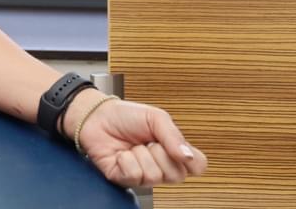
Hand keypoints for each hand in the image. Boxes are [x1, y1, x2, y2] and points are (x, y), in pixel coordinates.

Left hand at [68, 92, 207, 187]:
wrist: (97, 116)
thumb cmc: (126, 116)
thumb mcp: (155, 117)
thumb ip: (174, 136)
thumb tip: (188, 157)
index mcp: (173, 151)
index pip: (198, 166)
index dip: (191, 159)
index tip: (174, 144)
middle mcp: (161, 166)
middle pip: (177, 175)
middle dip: (160, 152)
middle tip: (148, 141)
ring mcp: (143, 175)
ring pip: (154, 176)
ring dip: (141, 155)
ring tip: (133, 146)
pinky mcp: (124, 179)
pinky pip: (134, 176)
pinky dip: (126, 160)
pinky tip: (121, 154)